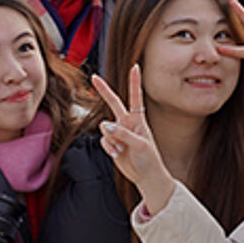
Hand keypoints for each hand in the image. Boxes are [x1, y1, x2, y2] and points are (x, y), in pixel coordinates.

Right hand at [92, 65, 175, 215]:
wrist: (145, 176)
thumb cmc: (149, 158)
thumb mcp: (139, 144)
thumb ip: (122, 133)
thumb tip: (105, 125)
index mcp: (138, 119)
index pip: (135, 97)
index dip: (134, 82)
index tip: (135, 66)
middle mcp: (127, 123)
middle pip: (113, 103)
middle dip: (103, 90)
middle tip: (94, 77)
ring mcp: (119, 133)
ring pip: (104, 129)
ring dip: (111, 140)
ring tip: (123, 150)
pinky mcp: (112, 143)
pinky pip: (103, 141)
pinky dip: (109, 148)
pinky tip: (118, 155)